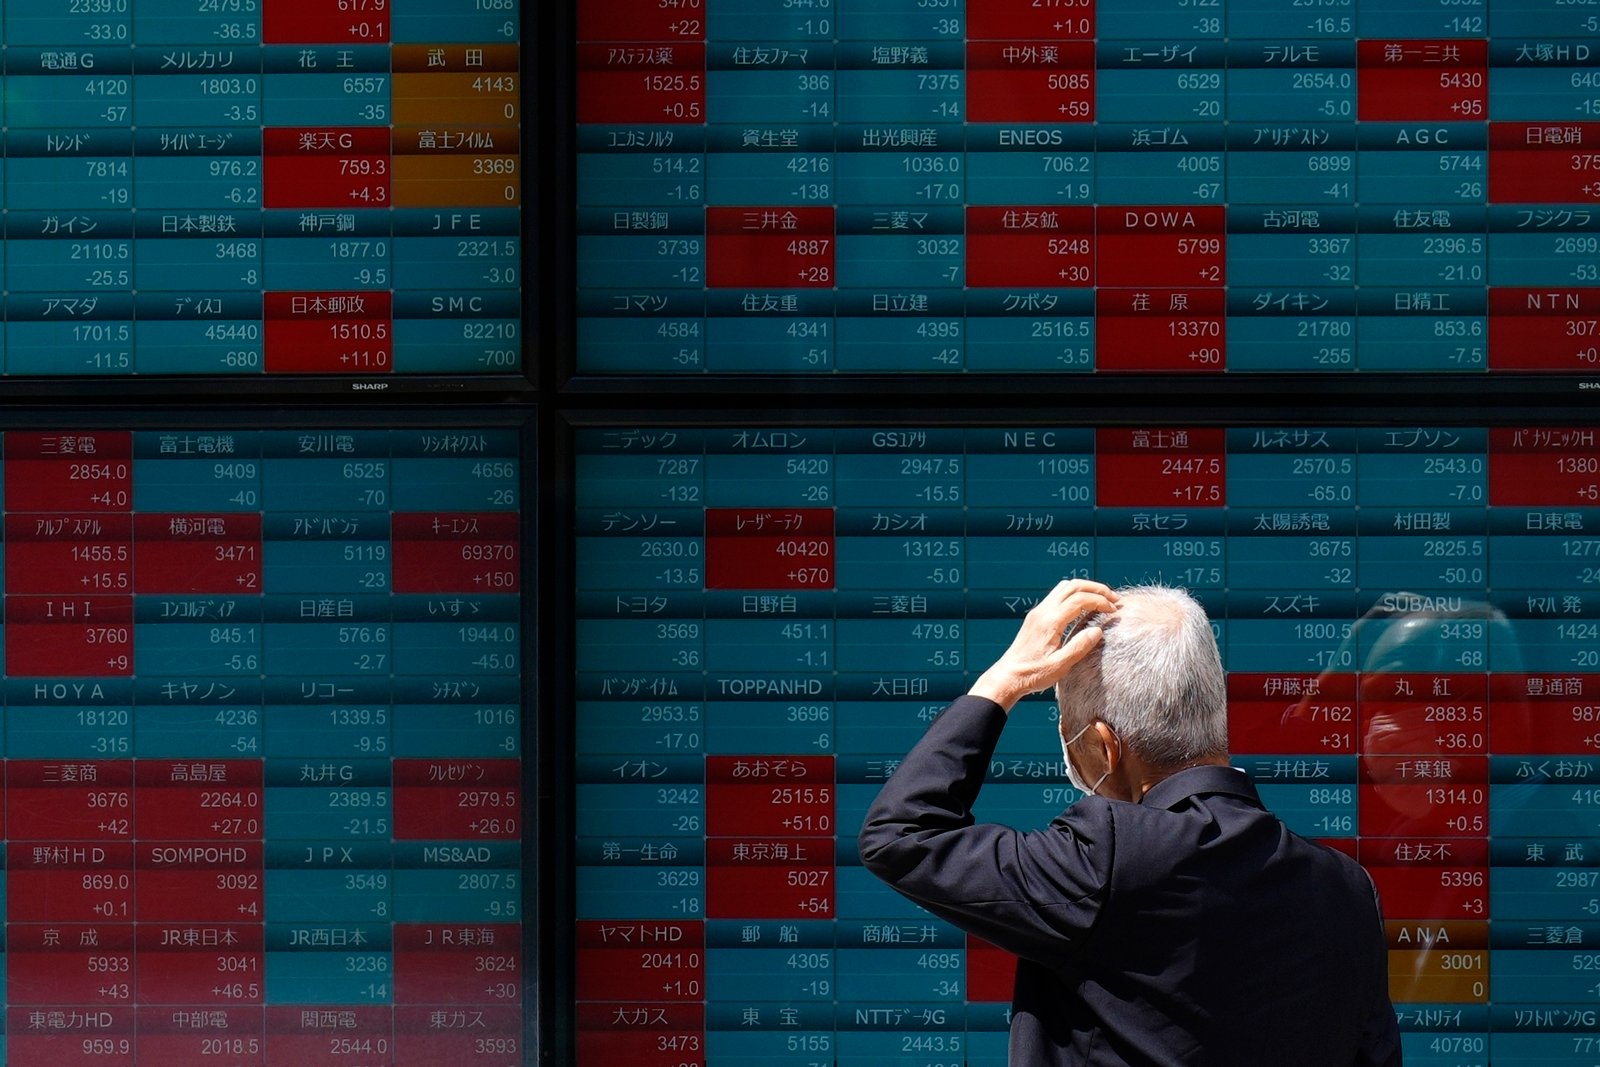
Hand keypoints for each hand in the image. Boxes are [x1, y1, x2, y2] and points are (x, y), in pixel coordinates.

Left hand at [969, 579, 1119, 711]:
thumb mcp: (1059, 666)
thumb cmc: (1033, 674)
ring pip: (1065, 587)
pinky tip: (1085, 606)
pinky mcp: (1036, 616)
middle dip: (1096, 589)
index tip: (1114, 611)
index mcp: (1050, 622)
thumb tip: (1097, 630)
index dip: (1100, 601)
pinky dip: (1075, 594)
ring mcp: (1038, 612)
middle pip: (1073, 586)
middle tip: (1114, 599)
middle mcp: (1043, 612)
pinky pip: (1058, 595)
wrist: (1008, 676)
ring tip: (1103, 599)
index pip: (1080, 599)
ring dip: (1086, 589)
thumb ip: (1079, 647)